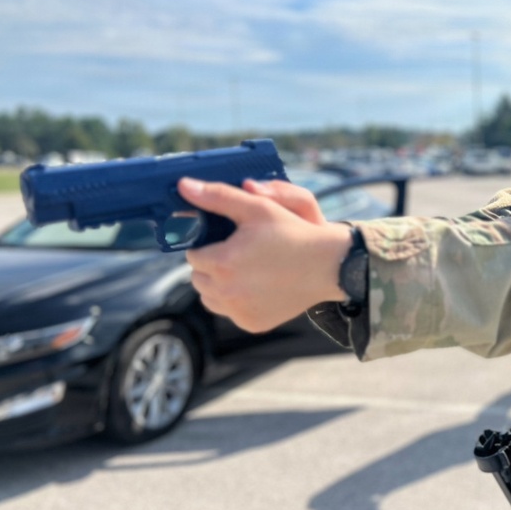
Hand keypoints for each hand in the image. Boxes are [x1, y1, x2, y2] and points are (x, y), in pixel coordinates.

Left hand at [177, 177, 350, 332]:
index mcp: (222, 262)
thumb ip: (218, 196)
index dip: (207, 245)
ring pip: (209, 298)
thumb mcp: (257, 207)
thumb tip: (183, 186)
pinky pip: (229, 312)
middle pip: (197, 278)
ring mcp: (238, 311)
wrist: (326, 266)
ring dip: (218, 285)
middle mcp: (226, 291)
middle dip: (210, 265)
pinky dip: (235, 301)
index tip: (225, 240)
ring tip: (242, 270)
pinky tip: (255, 287)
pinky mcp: (251, 323)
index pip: (193, 255)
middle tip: (235, 253)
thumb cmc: (292, 233)